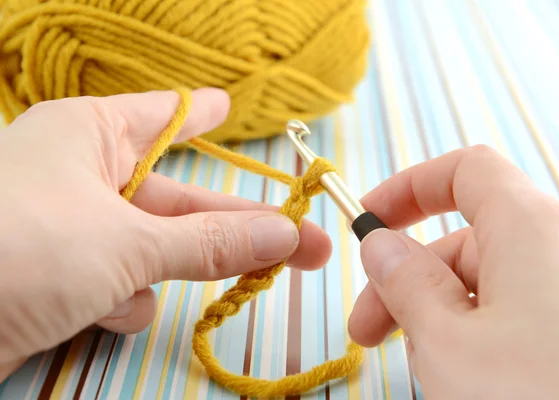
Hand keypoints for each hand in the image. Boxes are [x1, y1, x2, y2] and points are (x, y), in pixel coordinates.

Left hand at [0, 89, 331, 380]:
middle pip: (177, 200)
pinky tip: (99, 310)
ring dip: (164, 272)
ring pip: (152, 250)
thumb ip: (210, 241)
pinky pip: (118, 285)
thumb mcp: (127, 242)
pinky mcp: (59, 281)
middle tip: (302, 242)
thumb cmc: (19, 250)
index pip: (162, 116)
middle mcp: (78, 177)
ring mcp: (69, 231)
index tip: (227, 105)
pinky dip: (119, 301)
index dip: (199, 113)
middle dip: (235, 225)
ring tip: (165, 284)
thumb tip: (286, 234)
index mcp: (87, 136)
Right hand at [348, 146, 558, 398]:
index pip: (463, 171)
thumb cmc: (538, 399)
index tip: (367, 222)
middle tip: (365, 329)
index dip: (408, 188)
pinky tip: (458, 379)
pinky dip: (471, 336)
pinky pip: (511, 317)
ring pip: (483, 284)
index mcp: (529, 228)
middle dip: (405, 277)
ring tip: (419, 368)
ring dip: (434, 315)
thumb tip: (380, 245)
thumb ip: (404, 281)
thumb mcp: (445, 340)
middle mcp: (557, 251)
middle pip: (463, 238)